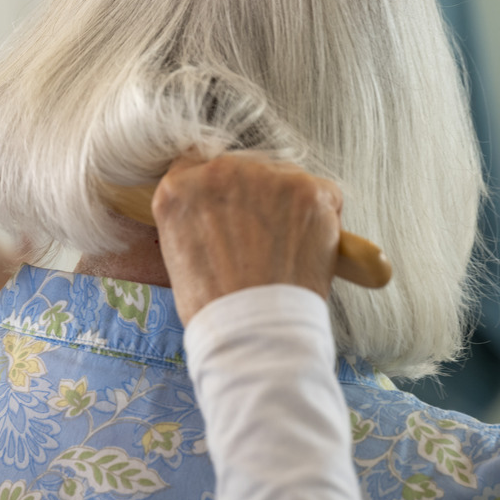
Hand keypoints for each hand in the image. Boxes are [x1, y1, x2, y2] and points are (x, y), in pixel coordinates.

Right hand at [152, 153, 341, 324]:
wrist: (255, 333)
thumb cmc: (216, 306)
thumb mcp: (179, 251)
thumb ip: (196, 215)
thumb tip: (227, 207)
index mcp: (177, 189)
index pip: (198, 166)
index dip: (218, 190)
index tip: (229, 209)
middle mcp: (218, 172)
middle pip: (245, 168)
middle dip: (255, 198)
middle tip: (261, 240)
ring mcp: (264, 177)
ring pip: (284, 179)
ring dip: (288, 206)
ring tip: (283, 251)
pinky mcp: (308, 189)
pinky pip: (322, 192)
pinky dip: (322, 218)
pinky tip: (306, 248)